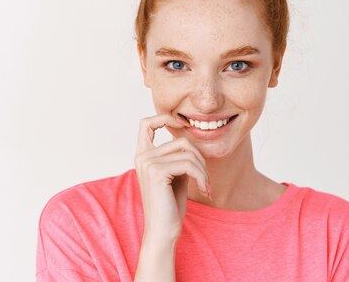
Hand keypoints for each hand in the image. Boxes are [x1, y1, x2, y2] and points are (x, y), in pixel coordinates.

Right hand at [134, 113, 211, 242]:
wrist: (163, 231)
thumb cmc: (170, 205)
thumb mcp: (175, 174)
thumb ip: (178, 155)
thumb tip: (190, 137)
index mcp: (143, 155)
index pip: (146, 123)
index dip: (164, 118)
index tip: (183, 127)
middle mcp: (142, 156)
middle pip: (181, 141)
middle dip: (200, 159)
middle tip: (206, 179)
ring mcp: (148, 162)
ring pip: (189, 153)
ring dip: (204, 171)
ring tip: (206, 187)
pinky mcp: (157, 171)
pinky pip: (189, 164)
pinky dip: (202, 177)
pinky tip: (204, 191)